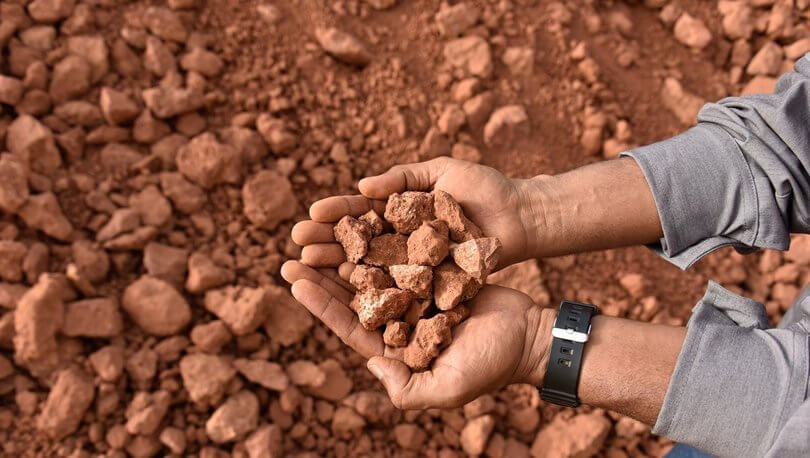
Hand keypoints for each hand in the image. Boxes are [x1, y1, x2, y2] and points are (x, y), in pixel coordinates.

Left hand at [281, 260, 555, 408]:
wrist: (529, 335)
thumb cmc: (491, 365)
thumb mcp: (447, 388)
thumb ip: (408, 389)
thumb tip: (370, 365)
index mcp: (396, 350)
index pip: (350, 326)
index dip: (321, 305)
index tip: (295, 281)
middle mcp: (401, 322)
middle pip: (354, 296)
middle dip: (323, 275)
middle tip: (291, 253)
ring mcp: (416, 296)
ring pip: (374, 272)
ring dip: (347, 254)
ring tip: (320, 233)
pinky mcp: (434, 274)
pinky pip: (404, 255)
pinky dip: (384, 240)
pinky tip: (363, 220)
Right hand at [291, 157, 541, 269]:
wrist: (521, 216)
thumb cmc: (484, 189)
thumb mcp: (440, 172)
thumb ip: (402, 178)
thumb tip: (362, 186)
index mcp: (400, 210)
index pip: (360, 212)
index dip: (334, 214)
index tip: (309, 215)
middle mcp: (401, 239)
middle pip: (356, 242)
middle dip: (324, 243)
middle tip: (294, 246)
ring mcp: (414, 263)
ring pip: (369, 266)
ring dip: (336, 267)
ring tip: (307, 267)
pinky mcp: (430, 284)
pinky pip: (396, 286)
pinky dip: (371, 288)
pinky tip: (345, 289)